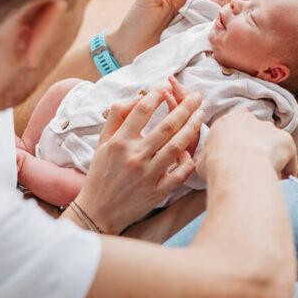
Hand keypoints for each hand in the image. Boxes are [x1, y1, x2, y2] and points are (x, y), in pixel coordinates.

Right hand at [74, 85, 204, 233]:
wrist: (97, 211)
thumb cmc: (101, 173)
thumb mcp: (102, 142)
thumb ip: (118, 116)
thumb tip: (139, 97)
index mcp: (120, 142)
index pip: (142, 110)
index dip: (157, 94)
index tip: (167, 86)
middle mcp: (135, 156)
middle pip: (167, 125)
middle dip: (185, 107)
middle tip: (197, 96)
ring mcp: (148, 175)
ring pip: (177, 146)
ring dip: (192, 127)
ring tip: (201, 114)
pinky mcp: (157, 192)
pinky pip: (180, 173)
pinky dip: (188, 161)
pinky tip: (192, 150)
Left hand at [107, 0, 241, 64]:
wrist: (124, 50)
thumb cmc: (134, 21)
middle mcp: (187, 13)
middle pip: (212, 3)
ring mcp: (189, 29)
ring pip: (212, 19)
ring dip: (226, 13)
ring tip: (239, 8)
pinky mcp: (189, 45)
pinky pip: (206, 37)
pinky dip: (219, 33)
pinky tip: (229, 30)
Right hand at [197, 110, 297, 182]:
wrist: (238, 166)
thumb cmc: (217, 164)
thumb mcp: (202, 163)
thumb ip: (208, 160)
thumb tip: (208, 168)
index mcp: (229, 121)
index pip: (236, 125)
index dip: (239, 141)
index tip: (238, 155)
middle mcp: (251, 120)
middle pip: (257, 133)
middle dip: (257, 148)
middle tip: (252, 168)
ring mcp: (270, 129)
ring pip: (274, 145)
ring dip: (272, 158)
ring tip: (266, 177)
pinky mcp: (286, 140)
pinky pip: (288, 158)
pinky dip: (286, 169)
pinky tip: (279, 181)